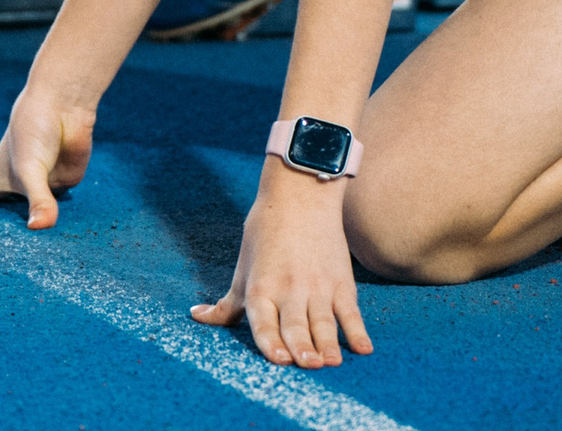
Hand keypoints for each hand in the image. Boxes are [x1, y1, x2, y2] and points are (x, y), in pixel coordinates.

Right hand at [0, 87, 94, 227]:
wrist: (64, 104)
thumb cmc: (34, 132)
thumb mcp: (29, 170)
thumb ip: (38, 201)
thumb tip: (40, 227)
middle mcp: (19, 180)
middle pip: (4, 204)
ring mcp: (43, 181)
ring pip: (37, 209)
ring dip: (32, 218)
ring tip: (24, 238)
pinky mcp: (67, 178)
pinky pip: (61, 202)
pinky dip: (58, 210)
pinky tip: (55, 220)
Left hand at [191, 168, 373, 368]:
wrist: (299, 196)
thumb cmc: (265, 235)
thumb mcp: (242, 270)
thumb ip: (226, 304)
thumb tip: (197, 318)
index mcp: (261, 288)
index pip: (264, 321)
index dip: (271, 342)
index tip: (280, 360)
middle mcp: (289, 289)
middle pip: (295, 325)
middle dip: (302, 347)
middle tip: (308, 365)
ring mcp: (318, 287)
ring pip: (323, 321)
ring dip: (328, 343)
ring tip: (332, 362)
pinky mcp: (340, 282)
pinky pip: (350, 311)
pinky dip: (357, 331)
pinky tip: (363, 348)